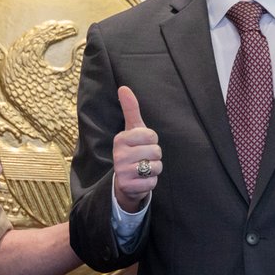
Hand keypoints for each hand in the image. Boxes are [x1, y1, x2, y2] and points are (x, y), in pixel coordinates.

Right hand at [112, 86, 160, 212]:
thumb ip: (131, 109)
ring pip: (156, 167)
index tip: (142, 143)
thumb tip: (123, 87)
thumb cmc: (132, 150)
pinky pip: (153, 182)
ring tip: (143, 168)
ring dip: (154, 169)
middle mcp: (118, 155)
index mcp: (120, 139)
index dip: (152, 140)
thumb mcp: (132, 129)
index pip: (151, 135)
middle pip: (156, 151)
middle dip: (155, 155)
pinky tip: (142, 179)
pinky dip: (151, 181)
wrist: (125, 180)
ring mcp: (122, 171)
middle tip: (144, 157)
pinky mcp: (129, 186)